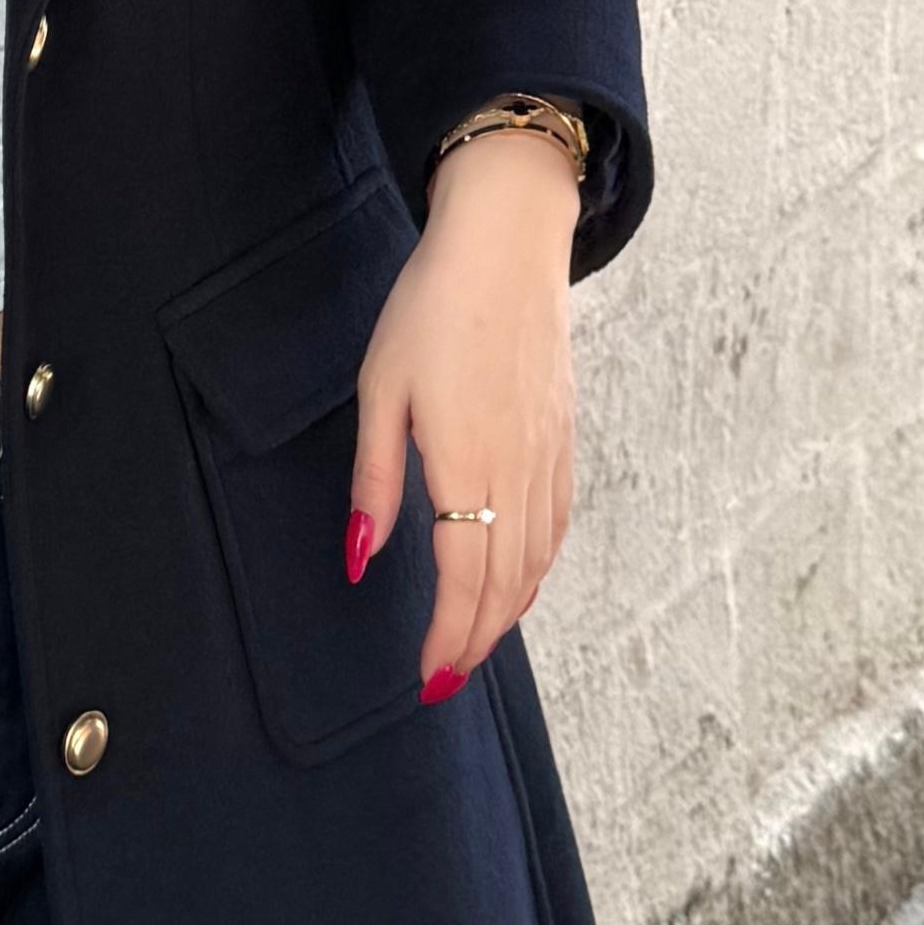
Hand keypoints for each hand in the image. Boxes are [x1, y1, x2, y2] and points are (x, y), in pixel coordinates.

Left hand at [347, 125, 580, 699]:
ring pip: (536, 559)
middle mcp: (517, 468)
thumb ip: (376, 480)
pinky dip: (537, 568)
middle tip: (448, 680)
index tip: (428, 677)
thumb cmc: (430, 309)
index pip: (462, 575)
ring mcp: (548, 454)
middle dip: (476, 640)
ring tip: (477, 645)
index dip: (447, 635)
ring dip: (508, 612)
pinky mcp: (563, 436)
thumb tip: (359, 557)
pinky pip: (556, 523)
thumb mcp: (380, 389)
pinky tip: (519, 581)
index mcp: (466, 460)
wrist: (507, 243)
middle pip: (504, 581)